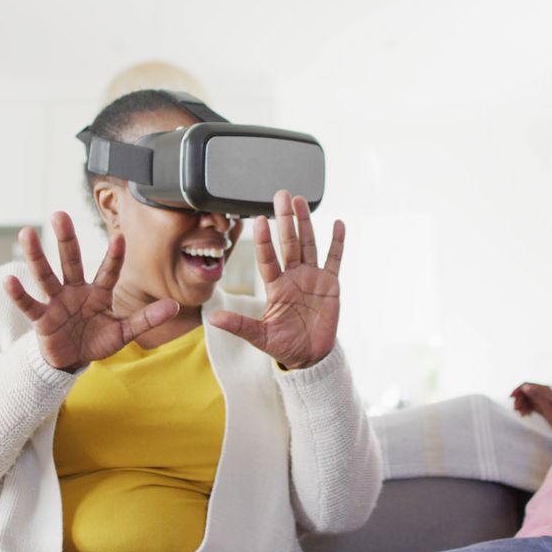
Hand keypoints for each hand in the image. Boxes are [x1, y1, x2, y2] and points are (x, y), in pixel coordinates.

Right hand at [3, 212, 179, 371]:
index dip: (114, 256)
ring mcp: (56, 302)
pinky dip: (19, 294)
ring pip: (46, 276)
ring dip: (36, 256)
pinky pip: (29, 304)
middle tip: (60, 214)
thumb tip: (175, 306)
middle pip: (70, 261)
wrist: (72, 360)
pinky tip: (10, 279)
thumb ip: (146, 319)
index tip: (121, 237)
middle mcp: (75, 291)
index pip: (108, 271)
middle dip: (66, 239)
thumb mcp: (124, 332)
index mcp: (98, 293)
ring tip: (27, 233)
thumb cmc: (97, 341)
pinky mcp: (41, 318)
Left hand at [209, 190, 343, 369]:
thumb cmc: (283, 345)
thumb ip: (239, 325)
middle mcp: (293, 277)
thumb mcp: (259, 336)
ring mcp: (312, 278)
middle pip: (288, 243)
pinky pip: (334, 259)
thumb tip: (213, 319)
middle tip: (281, 195)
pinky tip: (338, 224)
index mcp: (275, 287)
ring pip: (308, 244)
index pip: (267, 258)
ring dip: (305, 223)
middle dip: (285, 219)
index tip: (259, 221)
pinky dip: (337, 242)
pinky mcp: (330, 284)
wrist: (309, 356)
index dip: (264, 240)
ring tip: (300, 200)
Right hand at [510, 382, 551, 438]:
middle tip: (516, 409)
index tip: (512, 397)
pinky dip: (526, 409)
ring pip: (527, 399)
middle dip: (519, 399)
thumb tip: (524, 387)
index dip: (518, 390)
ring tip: (520, 413)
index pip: (527, 385)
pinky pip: (531, 406)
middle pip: (526, 392)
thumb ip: (535, 395)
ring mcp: (542, 401)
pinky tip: (524, 414)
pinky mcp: (542, 408)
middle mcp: (542, 393)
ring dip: (522, 405)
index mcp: (544, 390)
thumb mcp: (546, 405)